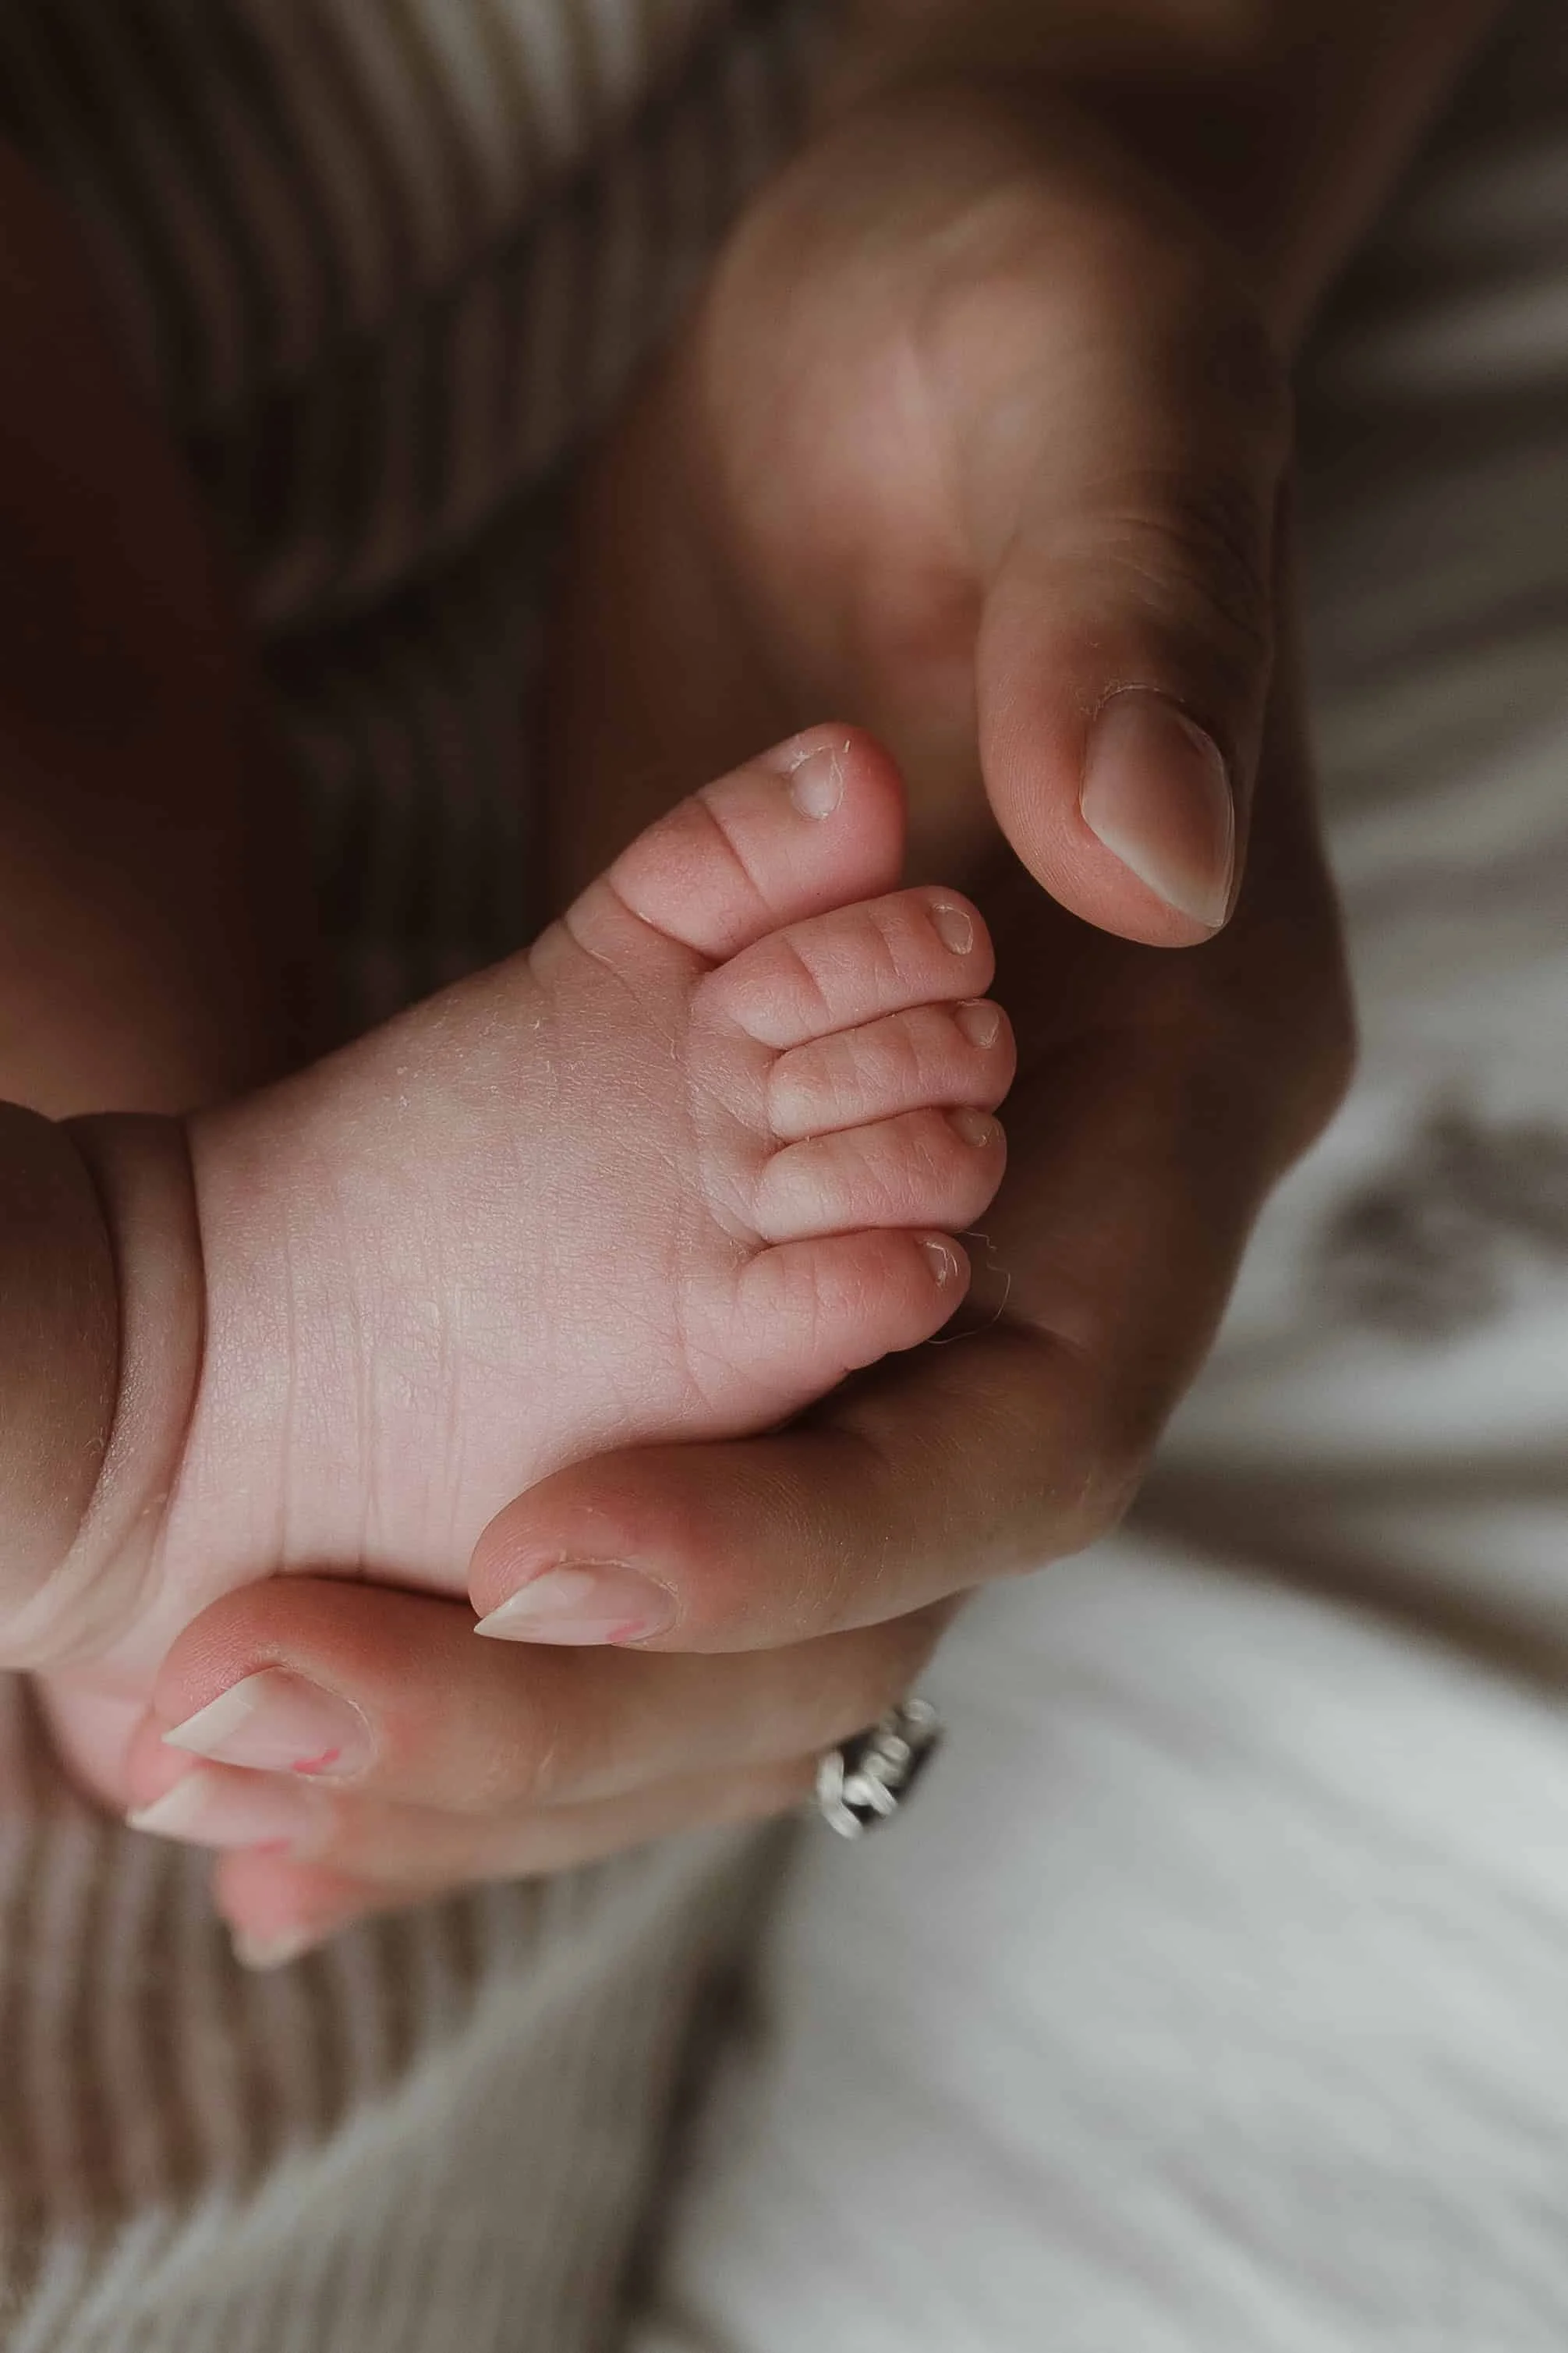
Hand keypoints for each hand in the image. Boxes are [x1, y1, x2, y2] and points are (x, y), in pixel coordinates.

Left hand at [111, 74, 1352, 1954]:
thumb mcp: (1099, 399)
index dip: (813, 1519)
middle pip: (868, 1577)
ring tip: (225, 1781)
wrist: (921, 350)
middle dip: (590, 1690)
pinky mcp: (737, 1212)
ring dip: (499, 1713)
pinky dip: (468, 1621)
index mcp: (1175, 1081)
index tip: (540, 1552)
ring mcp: (889, 1231)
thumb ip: (1140, 621)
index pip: (1031, 1407)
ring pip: (737, 1586)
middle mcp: (1049, 1209)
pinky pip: (634, 1471)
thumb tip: (1137, 854)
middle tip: (276, 1721)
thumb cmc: (1032, 332)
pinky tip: (279, 1705)